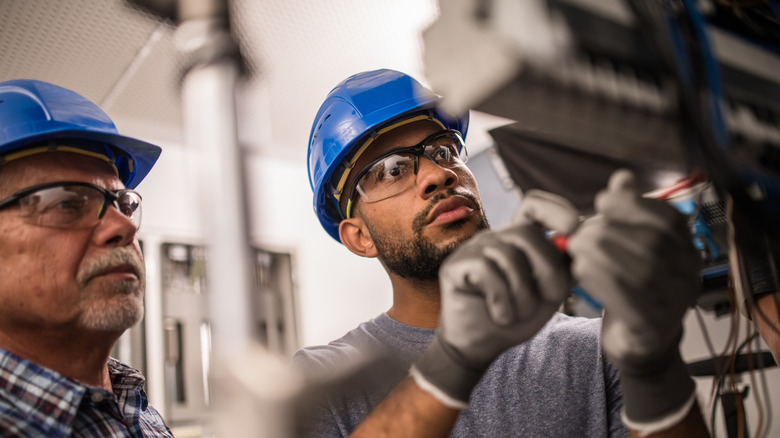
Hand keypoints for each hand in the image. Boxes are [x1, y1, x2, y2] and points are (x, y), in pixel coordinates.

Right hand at [411, 191, 578, 407]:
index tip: (574, 228)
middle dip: (547, 269)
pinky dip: (502, 301)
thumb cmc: (515, 317)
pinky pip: (487, 272)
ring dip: (523, 294)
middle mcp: (495, 238)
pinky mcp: (456, 265)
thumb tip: (587, 241)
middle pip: (526, 233)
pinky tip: (501, 316)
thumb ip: (566, 267)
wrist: (479, 345)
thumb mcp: (550, 293)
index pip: (534, 205)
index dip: (556, 209)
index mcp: (519, 240)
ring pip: (508, 256)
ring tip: (519, 314)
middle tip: (550, 298)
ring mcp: (473, 249)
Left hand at [567, 170, 700, 426]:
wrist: (640, 342)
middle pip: (650, 243)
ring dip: (598, 254)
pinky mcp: (651, 326)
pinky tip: (580, 271)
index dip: (633, 205)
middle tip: (578, 232)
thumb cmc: (632, 285)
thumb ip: (629, 211)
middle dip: (607, 231)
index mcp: (686, 249)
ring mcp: (673, 303)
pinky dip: (598, 280)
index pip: (668, 219)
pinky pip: (626, 299)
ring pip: (637, 270)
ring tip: (575, 250)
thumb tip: (623, 178)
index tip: (602, 201)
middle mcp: (687, 275)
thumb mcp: (632, 245)